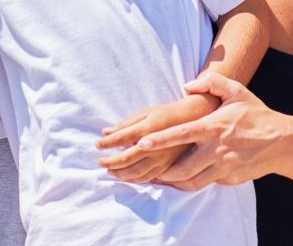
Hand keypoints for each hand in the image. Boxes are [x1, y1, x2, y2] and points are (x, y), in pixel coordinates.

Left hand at [97, 94, 217, 182]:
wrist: (195, 120)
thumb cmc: (168, 113)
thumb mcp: (147, 112)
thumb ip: (127, 123)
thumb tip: (105, 131)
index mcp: (147, 130)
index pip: (121, 139)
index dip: (107, 144)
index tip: (97, 145)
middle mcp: (154, 147)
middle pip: (127, 160)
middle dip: (111, 163)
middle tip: (100, 162)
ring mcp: (162, 159)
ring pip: (137, 173)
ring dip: (121, 174)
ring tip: (110, 171)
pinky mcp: (169, 167)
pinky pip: (149, 178)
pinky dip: (135, 179)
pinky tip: (128, 177)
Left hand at [143, 74, 285, 189]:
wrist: (282, 142)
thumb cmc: (256, 114)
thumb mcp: (236, 90)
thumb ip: (210, 83)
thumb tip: (186, 85)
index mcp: (214, 126)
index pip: (181, 134)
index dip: (160, 140)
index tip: (142, 143)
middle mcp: (217, 150)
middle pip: (183, 168)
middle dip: (163, 172)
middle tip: (147, 170)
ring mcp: (224, 168)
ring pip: (193, 182)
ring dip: (175, 183)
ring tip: (160, 178)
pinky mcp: (230, 179)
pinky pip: (207, 182)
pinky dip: (194, 182)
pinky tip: (183, 178)